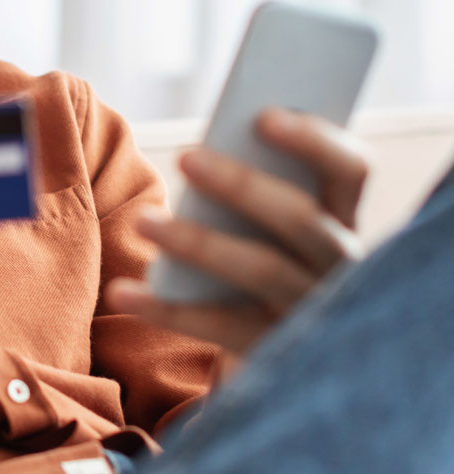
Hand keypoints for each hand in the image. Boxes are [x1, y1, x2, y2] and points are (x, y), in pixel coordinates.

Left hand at [105, 108, 368, 354]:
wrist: (276, 358)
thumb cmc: (256, 263)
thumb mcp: (264, 227)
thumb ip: (252, 192)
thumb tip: (198, 157)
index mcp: (341, 219)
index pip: (351, 169)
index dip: (314, 140)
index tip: (262, 115)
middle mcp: (341, 265)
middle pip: (301, 218)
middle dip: (241, 184)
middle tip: (182, 157)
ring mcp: (314, 311)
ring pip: (262, 270)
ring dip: (197, 241)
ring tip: (141, 221)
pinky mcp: (278, 351)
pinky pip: (221, 326)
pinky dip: (166, 309)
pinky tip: (122, 292)